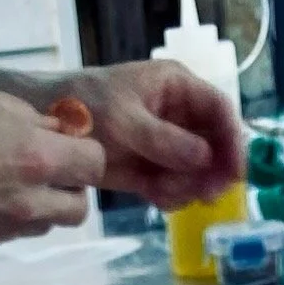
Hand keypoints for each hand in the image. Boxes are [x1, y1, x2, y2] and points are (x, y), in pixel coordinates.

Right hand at [0, 78, 105, 244]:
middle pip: (79, 209)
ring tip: (12, 180)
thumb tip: (59, 130)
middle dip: (71, 188)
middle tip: (48, 168)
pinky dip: (12, 216)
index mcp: (37, 158)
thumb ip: (33, 117)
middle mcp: (29, 201)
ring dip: (42, 205)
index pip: (93, 165)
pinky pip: (15, 231)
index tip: (67, 143)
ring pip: (48, 224)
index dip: (84, 152)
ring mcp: (7, 227)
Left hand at [66, 62, 245, 208]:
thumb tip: (204, 157)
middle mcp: (179, 115)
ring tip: (160, 193)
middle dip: (212, 173)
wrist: (48, 127)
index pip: (219, 110)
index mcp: (177, 87)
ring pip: (198, 172)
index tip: (235, 174)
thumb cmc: (83, 107)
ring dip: (188, 188)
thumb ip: (163, 139)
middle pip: (215, 145)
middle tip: (205, 196)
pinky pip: (176, 187)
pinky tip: (152, 196)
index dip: (233, 141)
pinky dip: (170, 197)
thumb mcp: (123, 119)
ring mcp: (167, 144)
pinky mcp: (152, 169)